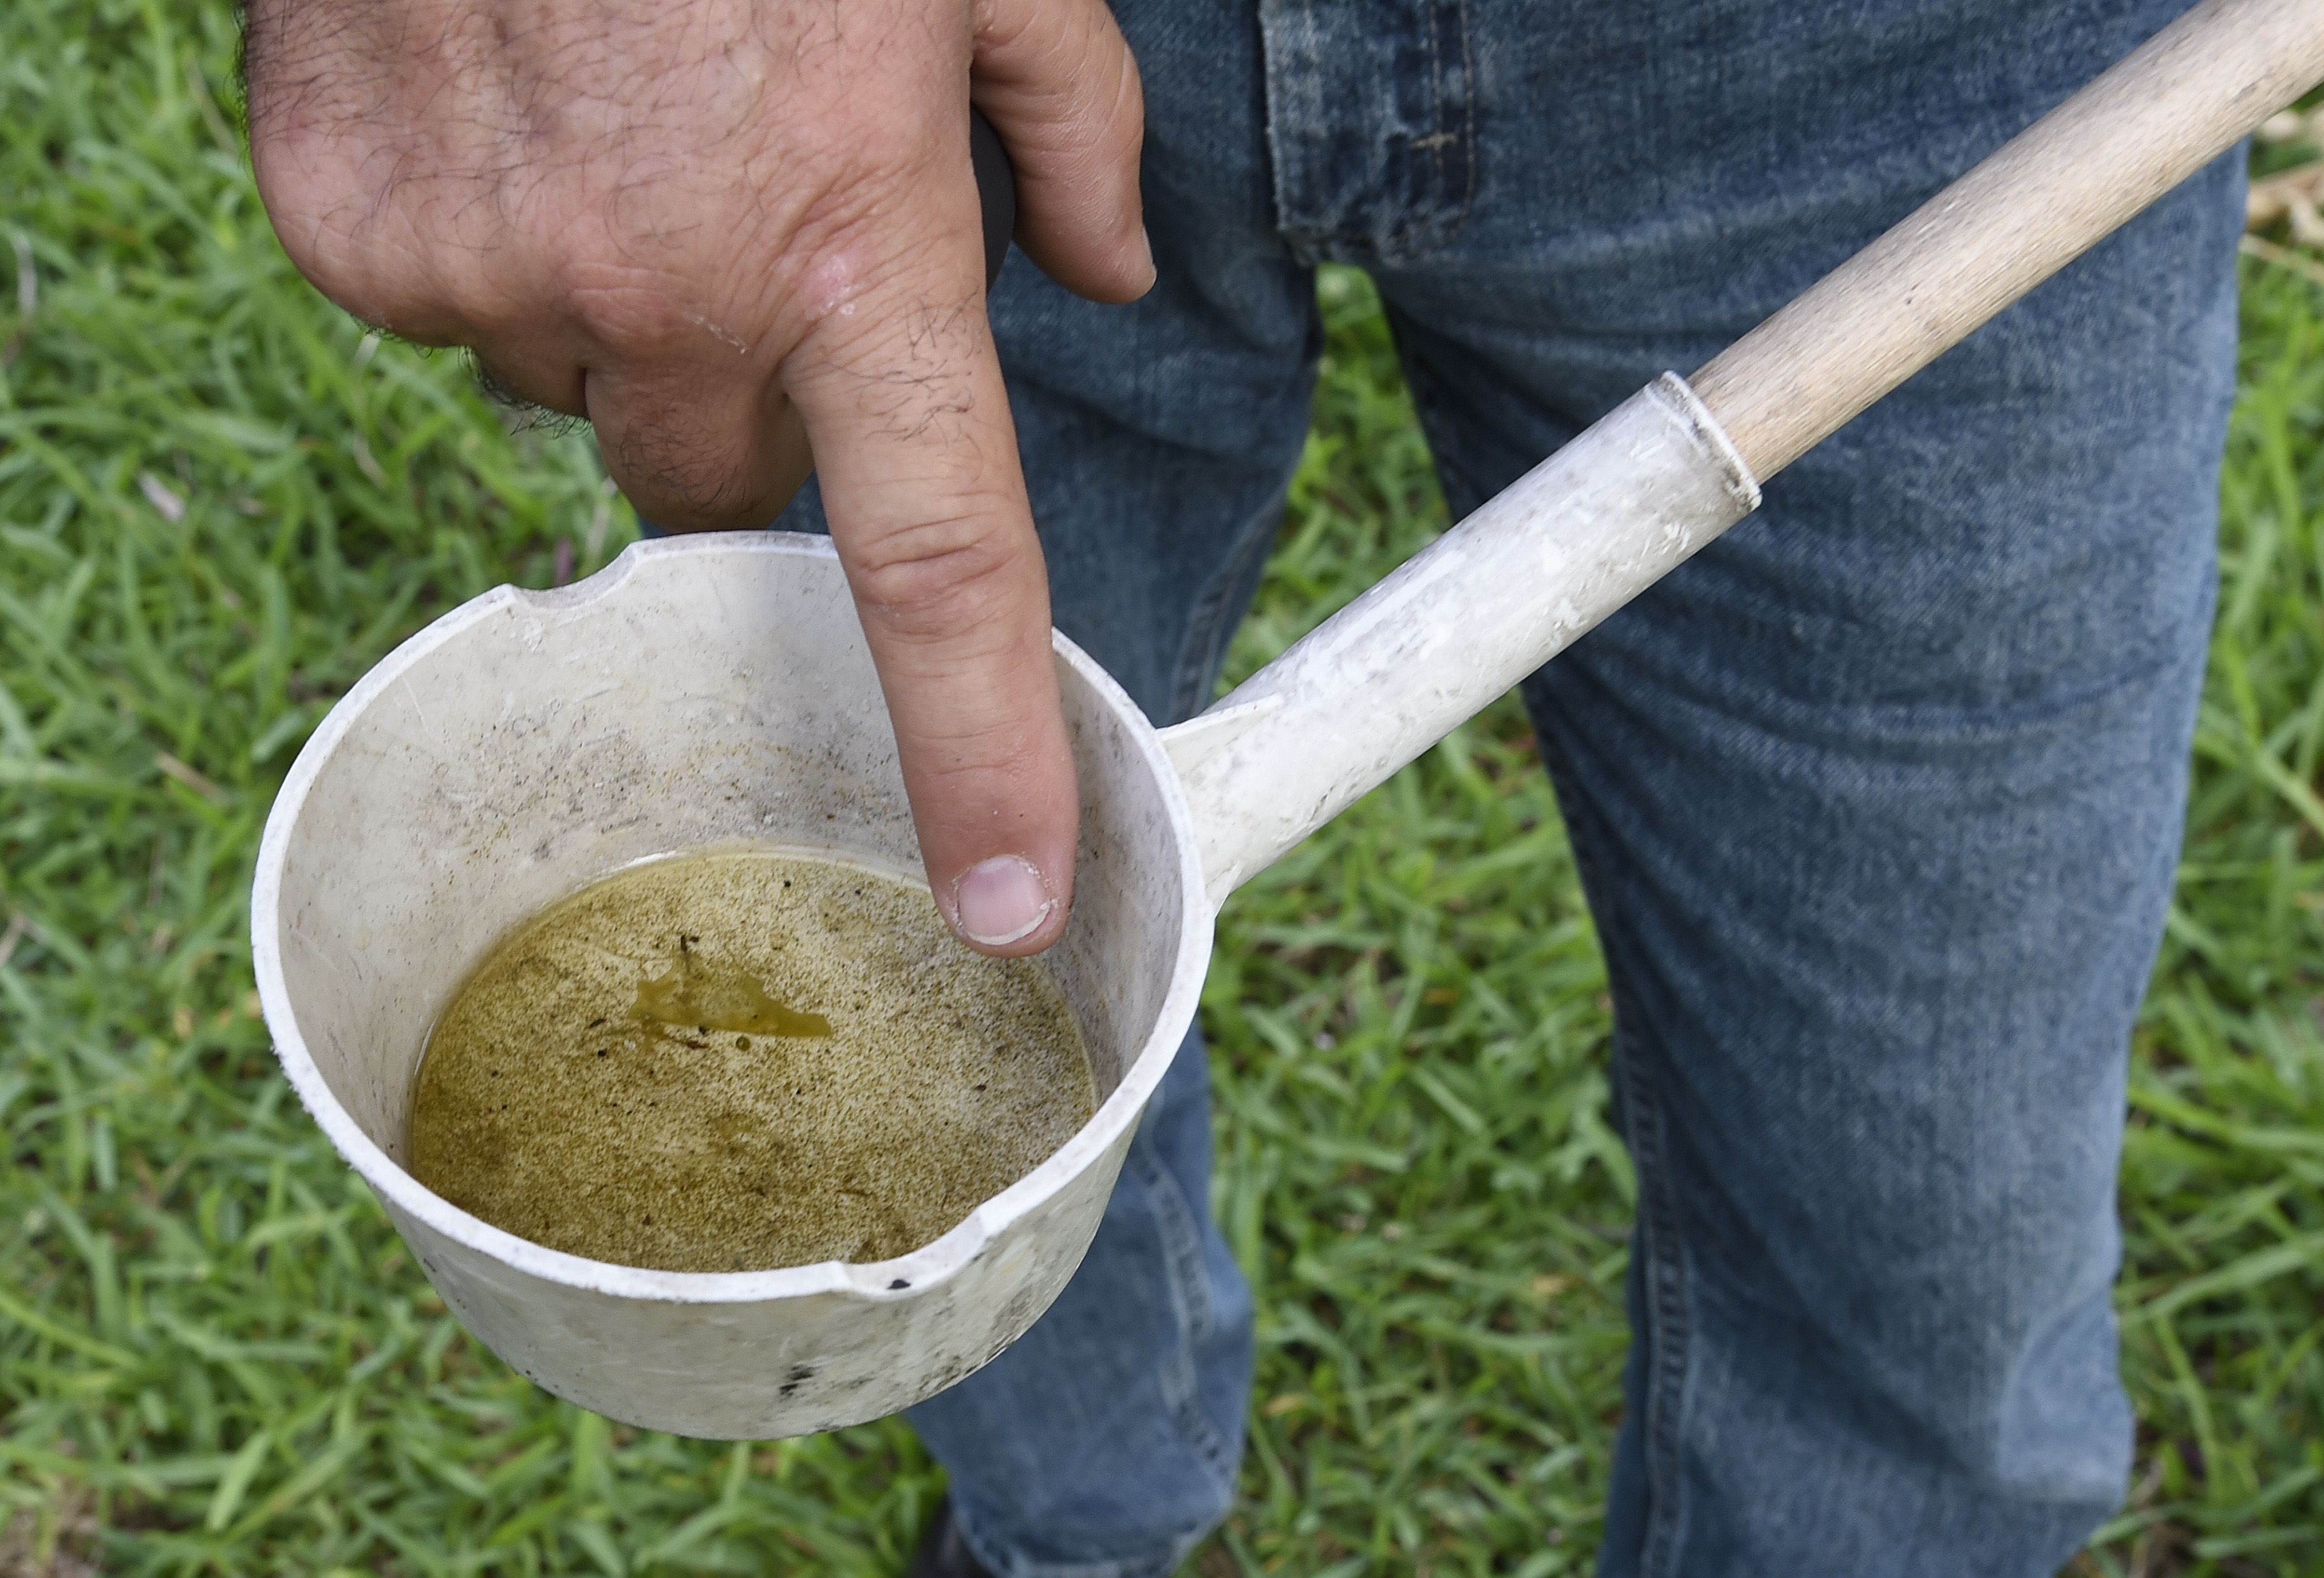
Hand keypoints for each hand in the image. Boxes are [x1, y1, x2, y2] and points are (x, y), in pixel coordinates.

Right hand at [243, 0, 1151, 954]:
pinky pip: (443, 307)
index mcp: (851, 250)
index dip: (981, 752)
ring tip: (616, 121)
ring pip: (575, 391)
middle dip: (752, 410)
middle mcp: (665, 300)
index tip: (1004, 897)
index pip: (938, 567)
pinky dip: (487, 236)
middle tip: (749, 250)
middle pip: (723, 493)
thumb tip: (1115, 278)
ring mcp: (489, 273)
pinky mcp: (351, 228)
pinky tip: (509, 100)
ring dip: (612, 308)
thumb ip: (1068, 133)